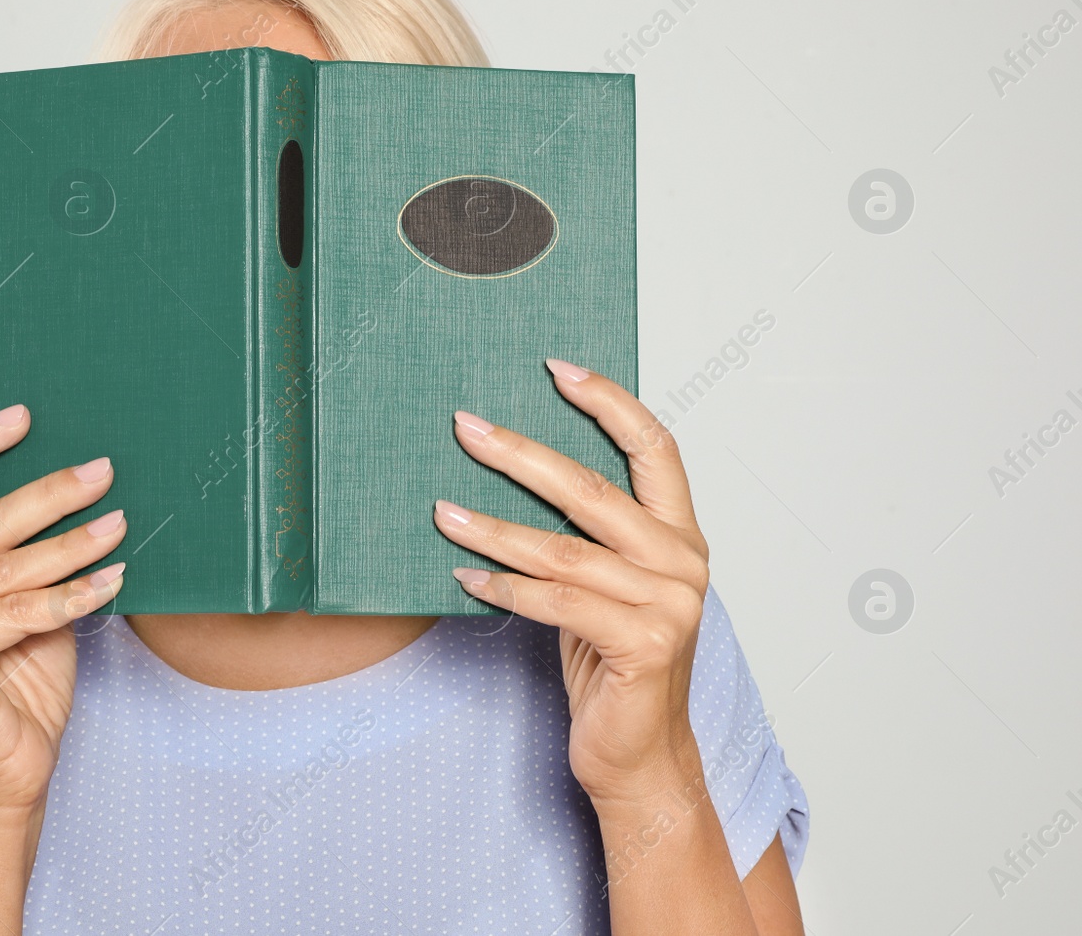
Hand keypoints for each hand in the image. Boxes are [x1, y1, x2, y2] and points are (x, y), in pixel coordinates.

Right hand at [0, 404, 127, 816]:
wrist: (11, 773)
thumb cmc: (22, 689)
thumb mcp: (31, 606)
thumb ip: (34, 558)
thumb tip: (85, 491)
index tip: (23, 415)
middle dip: (47, 493)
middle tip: (101, 470)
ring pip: (3, 570)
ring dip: (70, 543)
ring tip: (119, 523)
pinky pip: (15, 614)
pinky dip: (69, 595)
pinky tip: (111, 580)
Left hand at [435, 359, 709, 808]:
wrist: (641, 756)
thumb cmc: (614, 665)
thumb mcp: (609, 589)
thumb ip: (588, 537)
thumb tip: (515, 469)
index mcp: (680, 538)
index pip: (656, 448)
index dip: (609, 402)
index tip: (557, 367)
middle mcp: (683, 564)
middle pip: (592, 488)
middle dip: (520, 453)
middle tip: (466, 426)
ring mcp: (668, 606)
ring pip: (561, 550)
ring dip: (492, 527)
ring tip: (442, 511)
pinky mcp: (641, 645)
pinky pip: (555, 603)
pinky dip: (503, 587)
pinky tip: (464, 576)